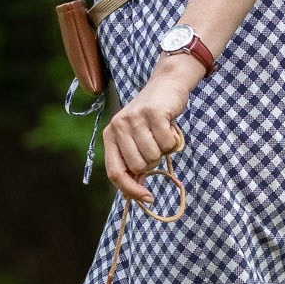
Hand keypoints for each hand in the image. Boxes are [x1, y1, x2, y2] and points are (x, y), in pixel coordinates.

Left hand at [103, 66, 190, 203]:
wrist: (166, 85)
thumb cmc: (151, 117)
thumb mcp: (136, 138)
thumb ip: (133, 161)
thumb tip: (137, 191)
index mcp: (110, 135)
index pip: (115, 173)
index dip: (130, 189)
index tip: (147, 198)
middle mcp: (118, 126)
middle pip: (139, 166)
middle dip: (153, 161)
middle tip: (155, 143)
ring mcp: (135, 118)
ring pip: (154, 156)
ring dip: (164, 149)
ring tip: (161, 132)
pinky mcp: (153, 113)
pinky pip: (167, 143)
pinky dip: (173, 139)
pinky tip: (169, 126)